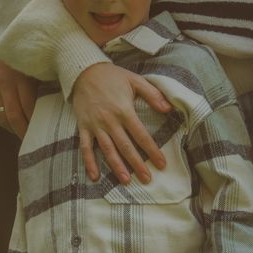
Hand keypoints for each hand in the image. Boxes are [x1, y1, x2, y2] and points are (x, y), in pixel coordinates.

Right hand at [0, 42, 36, 135]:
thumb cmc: (18, 49)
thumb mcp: (32, 62)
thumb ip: (40, 80)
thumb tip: (55, 97)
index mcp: (20, 78)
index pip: (29, 107)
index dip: (35, 120)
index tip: (42, 129)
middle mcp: (4, 85)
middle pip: (14, 116)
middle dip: (23, 131)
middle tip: (31, 139)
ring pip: (1, 116)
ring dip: (11, 128)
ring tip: (19, 134)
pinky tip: (7, 124)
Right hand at [70, 62, 170, 183]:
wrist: (84, 71)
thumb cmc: (112, 76)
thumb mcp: (135, 80)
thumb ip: (152, 94)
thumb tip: (168, 109)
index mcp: (124, 110)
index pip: (141, 135)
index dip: (152, 150)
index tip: (161, 164)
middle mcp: (110, 120)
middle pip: (125, 146)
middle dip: (137, 164)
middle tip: (147, 179)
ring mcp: (95, 125)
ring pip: (107, 150)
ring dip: (116, 166)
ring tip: (126, 181)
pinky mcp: (83, 127)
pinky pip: (85, 147)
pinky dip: (89, 162)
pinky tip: (94, 176)